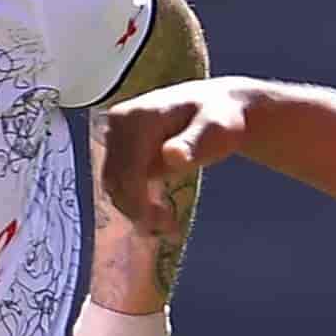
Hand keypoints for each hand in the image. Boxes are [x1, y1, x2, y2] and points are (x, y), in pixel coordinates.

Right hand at [100, 79, 253, 237]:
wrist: (219, 107)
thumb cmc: (221, 118)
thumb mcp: (216, 129)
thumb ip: (194, 143)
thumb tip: (171, 155)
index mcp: (137, 117)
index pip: (127, 169)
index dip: (139, 201)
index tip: (163, 224)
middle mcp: (118, 123)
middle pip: (115, 178)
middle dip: (138, 208)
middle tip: (169, 229)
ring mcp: (115, 135)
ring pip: (114, 183)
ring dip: (136, 208)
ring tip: (168, 223)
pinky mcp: (118, 148)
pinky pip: (119, 181)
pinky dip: (135, 199)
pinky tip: (160, 212)